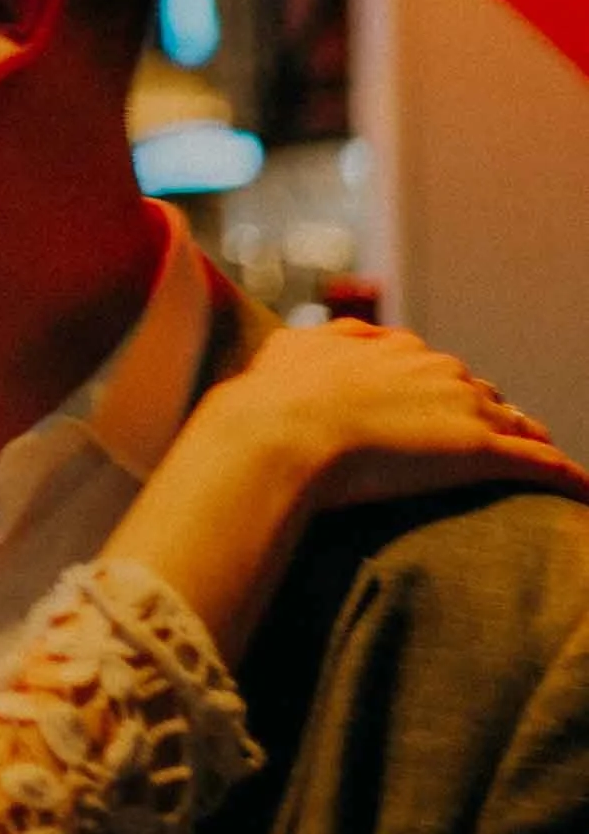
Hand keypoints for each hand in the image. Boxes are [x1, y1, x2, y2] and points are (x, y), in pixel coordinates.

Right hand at [193, 322, 577, 514]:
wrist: (281, 432)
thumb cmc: (275, 398)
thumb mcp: (289, 351)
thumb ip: (312, 344)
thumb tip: (310, 341)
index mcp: (398, 348)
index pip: (438, 369)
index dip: (446, 392)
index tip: (447, 411)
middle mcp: (439, 370)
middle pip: (484, 393)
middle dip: (492, 416)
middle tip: (497, 442)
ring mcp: (464, 409)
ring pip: (516, 424)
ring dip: (531, 443)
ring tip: (546, 464)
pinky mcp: (480, 451)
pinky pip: (539, 464)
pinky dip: (565, 478)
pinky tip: (582, 492)